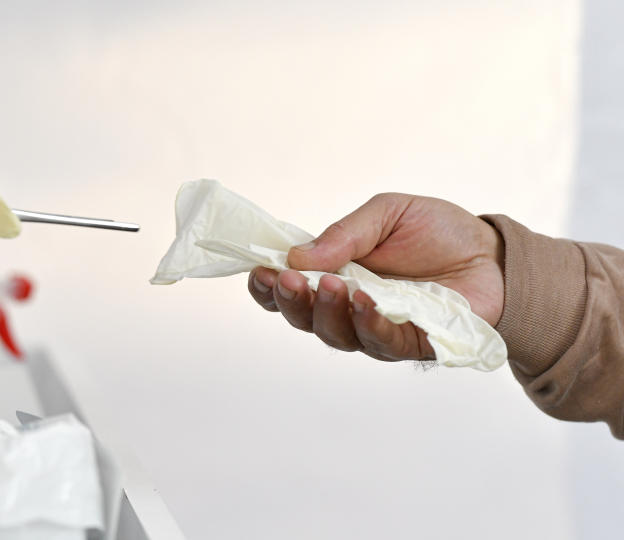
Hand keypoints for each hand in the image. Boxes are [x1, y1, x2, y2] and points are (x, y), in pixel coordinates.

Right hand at [247, 193, 503, 361]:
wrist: (493, 253)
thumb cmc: (437, 232)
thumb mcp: (387, 214)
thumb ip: (344, 234)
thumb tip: (297, 255)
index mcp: (335, 275)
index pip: (290, 291)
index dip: (268, 288)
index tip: (259, 272)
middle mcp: (348, 308)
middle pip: (305, 319)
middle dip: (291, 302)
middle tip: (289, 280)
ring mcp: (376, 329)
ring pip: (336, 335)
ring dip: (326, 312)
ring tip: (331, 285)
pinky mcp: (410, 343)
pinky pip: (381, 341)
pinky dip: (368, 323)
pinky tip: (364, 301)